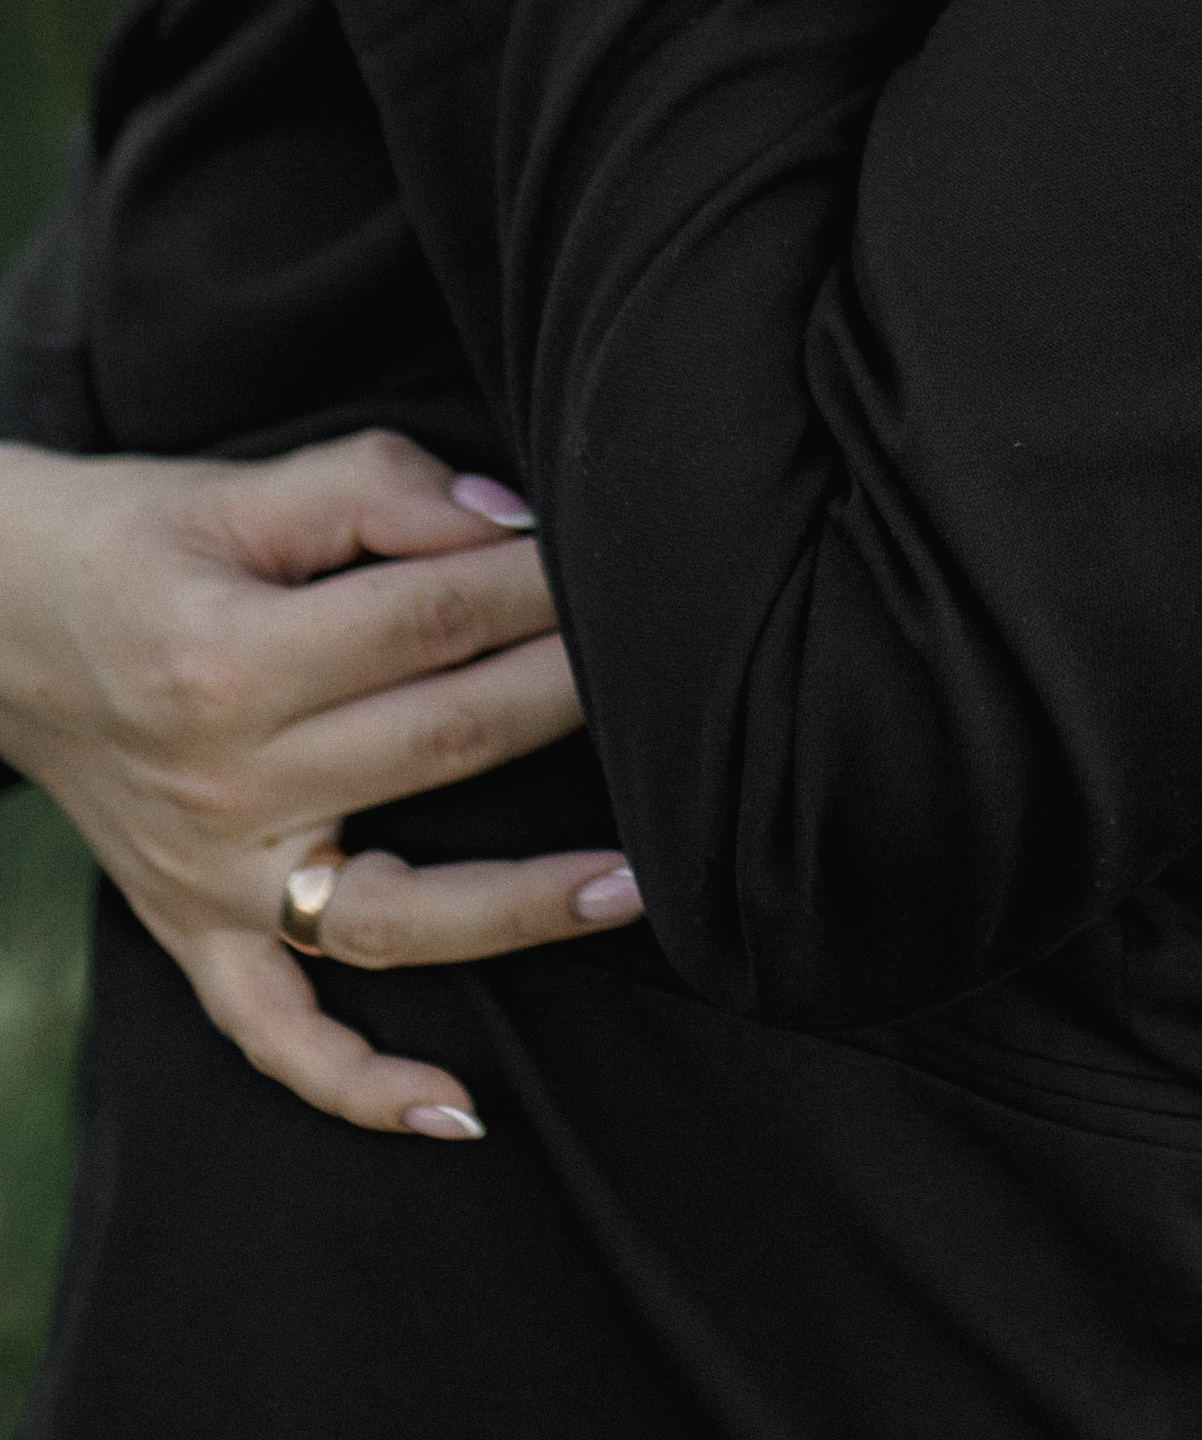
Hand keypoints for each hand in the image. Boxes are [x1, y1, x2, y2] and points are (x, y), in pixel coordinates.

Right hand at [0, 432, 639, 1139]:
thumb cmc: (133, 544)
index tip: (611, 560)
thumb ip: (380, 490)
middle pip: (440, 746)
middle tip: (674, 672)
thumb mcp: (241, 488)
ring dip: (523, 908)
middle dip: (566, 698)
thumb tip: (510, 523)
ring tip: (636, 887)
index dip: (534, 584)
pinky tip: (459, 1108)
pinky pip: (277, 1034)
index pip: (430, 620)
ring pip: (394, 917)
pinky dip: (359, 1084)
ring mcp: (210, 882)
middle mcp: (224, 786)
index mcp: (232, 660)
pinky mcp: (195, 934)